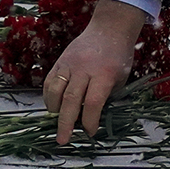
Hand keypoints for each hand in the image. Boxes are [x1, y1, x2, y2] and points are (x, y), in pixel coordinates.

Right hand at [42, 2, 145, 144]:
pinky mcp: (60, 61)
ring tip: (57, 122)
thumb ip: (107, 96)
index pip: (93, 102)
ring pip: (55, 91)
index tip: (89, 132)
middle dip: (66, 123)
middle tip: (63, 140)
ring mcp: (69, 64)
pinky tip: (53, 107)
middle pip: (71, 100)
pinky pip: (49, 82)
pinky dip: (48, 97)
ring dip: (54, 110)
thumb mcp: (121, 78)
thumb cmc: (119, 56)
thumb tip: (93, 118)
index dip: (89, 121)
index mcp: (104, 74)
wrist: (110, 28)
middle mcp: (84, 69)